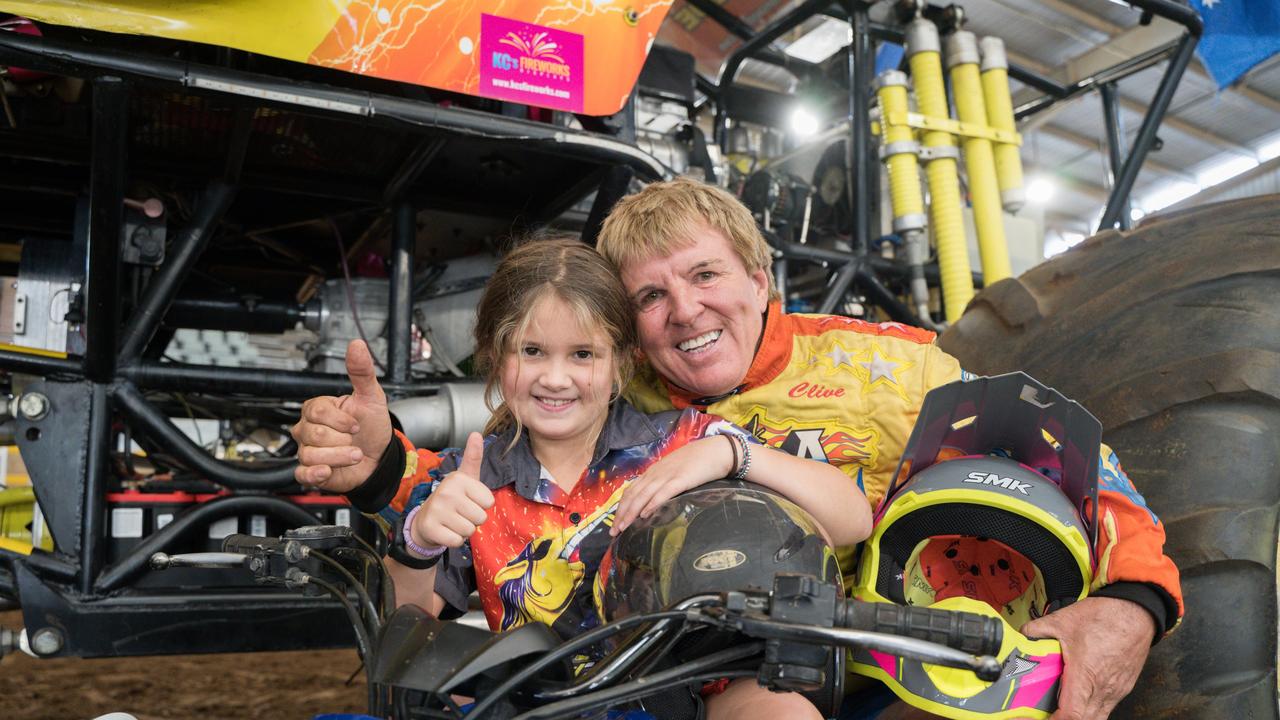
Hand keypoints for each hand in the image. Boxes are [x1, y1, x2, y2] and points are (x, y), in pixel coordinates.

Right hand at [291, 339, 391, 491]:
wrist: (379, 458)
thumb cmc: (372, 427)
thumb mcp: (372, 397)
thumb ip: (362, 372)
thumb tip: (357, 344)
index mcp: (319, 408)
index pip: (318, 411)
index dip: (341, 420)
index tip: (356, 424)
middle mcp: (308, 429)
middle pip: (314, 434)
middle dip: (343, 440)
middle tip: (355, 440)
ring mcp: (307, 449)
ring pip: (311, 454)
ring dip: (340, 457)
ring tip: (354, 454)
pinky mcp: (309, 471)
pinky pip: (301, 474)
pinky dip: (315, 474)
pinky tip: (329, 471)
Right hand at [410, 432, 494, 548]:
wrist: (425, 520)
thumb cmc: (452, 498)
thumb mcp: (465, 477)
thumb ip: (473, 457)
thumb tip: (476, 433)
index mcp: (458, 479)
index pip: (489, 502)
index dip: (481, 505)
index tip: (468, 500)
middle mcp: (447, 492)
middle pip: (481, 517)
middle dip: (473, 519)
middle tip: (459, 513)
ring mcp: (437, 510)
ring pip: (470, 530)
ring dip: (464, 530)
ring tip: (452, 521)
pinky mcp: (431, 528)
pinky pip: (457, 541)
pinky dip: (454, 540)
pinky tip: (445, 531)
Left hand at [611, 435, 735, 536]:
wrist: (716, 451)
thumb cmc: (697, 462)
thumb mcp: (674, 471)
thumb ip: (663, 484)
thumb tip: (654, 502)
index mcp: (653, 472)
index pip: (631, 491)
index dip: (621, 507)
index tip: (615, 523)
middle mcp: (656, 474)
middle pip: (633, 495)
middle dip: (621, 514)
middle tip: (613, 531)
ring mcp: (667, 476)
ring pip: (643, 495)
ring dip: (631, 512)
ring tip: (623, 527)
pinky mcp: (681, 480)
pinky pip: (663, 493)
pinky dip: (652, 504)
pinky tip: (645, 515)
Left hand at [1021, 596, 1155, 718]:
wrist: (1136, 611)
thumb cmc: (1106, 616)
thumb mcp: (1062, 620)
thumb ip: (1037, 629)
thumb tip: (1022, 635)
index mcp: (1086, 674)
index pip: (1072, 715)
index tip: (1039, 718)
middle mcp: (1103, 688)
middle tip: (1046, 714)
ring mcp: (1115, 691)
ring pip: (1097, 717)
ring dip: (1079, 717)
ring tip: (1061, 708)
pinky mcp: (1123, 688)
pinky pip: (1106, 707)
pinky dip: (1090, 709)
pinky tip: (1079, 698)